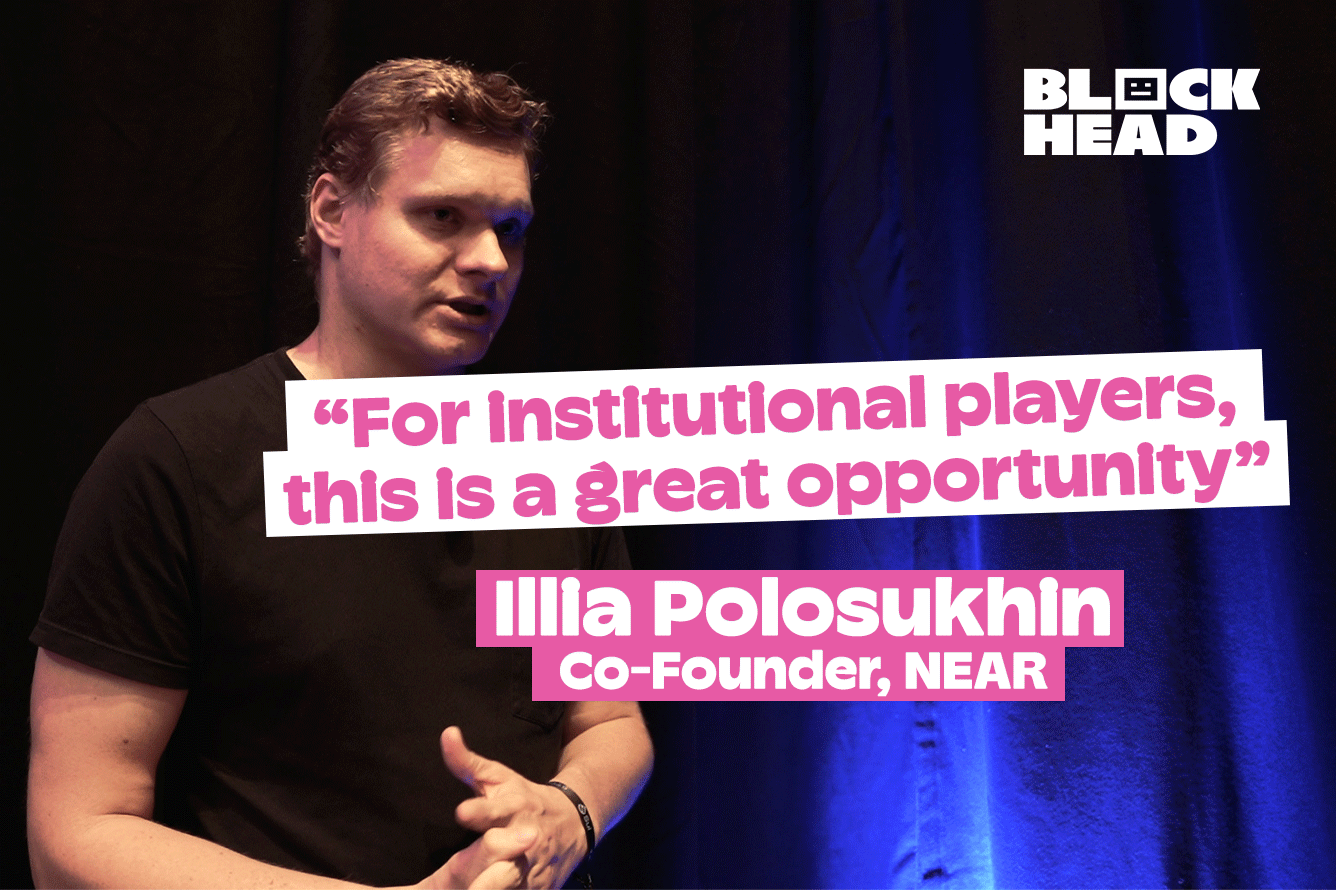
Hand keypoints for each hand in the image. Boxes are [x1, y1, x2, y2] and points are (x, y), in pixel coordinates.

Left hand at [435, 726, 587, 889]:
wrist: (574, 821)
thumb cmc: (524, 799)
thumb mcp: (499, 778)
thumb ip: (467, 762)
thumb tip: (447, 733)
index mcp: (513, 808)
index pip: (494, 810)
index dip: (479, 811)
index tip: (462, 812)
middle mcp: (524, 839)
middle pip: (508, 858)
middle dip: (491, 873)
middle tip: (471, 884)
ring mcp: (533, 867)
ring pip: (515, 885)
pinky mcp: (540, 888)